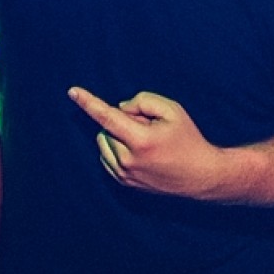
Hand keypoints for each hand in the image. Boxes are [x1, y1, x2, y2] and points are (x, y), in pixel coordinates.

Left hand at [69, 87, 224, 198]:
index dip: (88, 102)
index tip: (72, 91)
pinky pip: (107, 157)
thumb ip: (143, 101)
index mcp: (141, 140)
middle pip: (107, 128)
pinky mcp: (124, 183)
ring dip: (117, 135)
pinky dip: (116, 149)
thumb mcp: (173, 110)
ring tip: (145, 141)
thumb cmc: (188, 139)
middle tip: (148, 126)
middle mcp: (128, 160)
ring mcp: (124, 174)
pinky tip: (139, 152)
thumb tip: (119, 109)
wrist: (201, 176)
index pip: (107, 117)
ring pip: (104, 143)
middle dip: (122, 121)